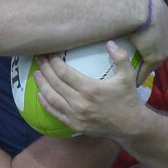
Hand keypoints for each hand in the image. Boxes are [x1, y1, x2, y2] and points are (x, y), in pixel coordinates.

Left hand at [33, 39, 148, 138]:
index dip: (53, 62)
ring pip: (51, 98)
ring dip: (41, 85)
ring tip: (36, 74)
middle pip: (55, 83)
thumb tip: (109, 42)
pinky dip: (45, 103)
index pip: (64, 72)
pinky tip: (40, 94)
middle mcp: (80, 102)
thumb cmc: (128, 98)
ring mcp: (75, 115)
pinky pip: (55, 113)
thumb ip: (120, 57)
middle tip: (39, 58)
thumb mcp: (128, 75)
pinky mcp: (74, 125)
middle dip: (44, 69)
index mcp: (90, 89)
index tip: (49, 53)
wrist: (130, 126)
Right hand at [131, 0, 167, 76]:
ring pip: (155, 61)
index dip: (159, 39)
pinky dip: (140, 76)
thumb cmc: (147, 1)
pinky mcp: (154, 58)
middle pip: (164, 50)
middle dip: (155, 54)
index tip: (151, 42)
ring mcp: (165, 50)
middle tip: (144, 57)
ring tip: (137, 71)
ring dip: (147, 67)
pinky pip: (146, 70)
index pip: (167, 37)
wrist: (143, 10)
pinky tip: (134, 81)